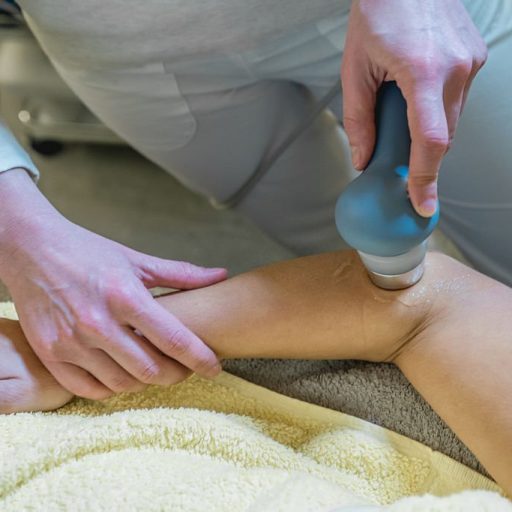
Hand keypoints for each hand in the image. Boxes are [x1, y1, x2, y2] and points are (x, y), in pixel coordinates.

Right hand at [0, 203, 226, 399]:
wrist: (31, 248)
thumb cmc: (87, 252)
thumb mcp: (136, 259)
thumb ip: (181, 273)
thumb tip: (220, 275)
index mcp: (125, 296)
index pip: (174, 339)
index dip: (200, 359)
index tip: (214, 368)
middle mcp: (98, 323)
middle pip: (151, 369)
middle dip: (177, 374)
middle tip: (184, 368)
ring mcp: (71, 342)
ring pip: (122, 383)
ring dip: (146, 383)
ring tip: (155, 369)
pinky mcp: (50, 353)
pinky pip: (89, 389)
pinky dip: (112, 388)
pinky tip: (122, 375)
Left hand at [341, 0, 487, 216]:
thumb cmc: (378, 13)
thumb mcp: (355, 69)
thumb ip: (359, 120)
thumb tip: (363, 159)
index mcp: (423, 71)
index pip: (430, 140)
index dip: (426, 178)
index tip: (423, 204)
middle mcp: (456, 67)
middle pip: (443, 136)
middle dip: (423, 159)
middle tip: (400, 171)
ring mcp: (471, 60)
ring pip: (452, 120)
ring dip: (429, 133)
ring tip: (401, 121)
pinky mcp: (475, 55)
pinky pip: (457, 99)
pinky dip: (438, 111)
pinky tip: (417, 101)